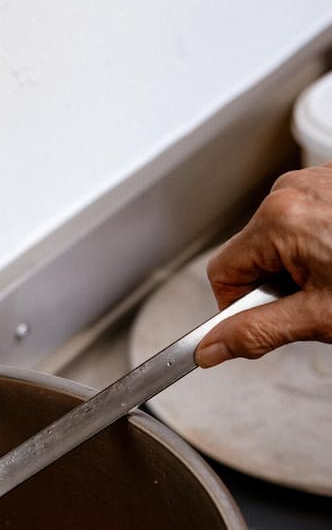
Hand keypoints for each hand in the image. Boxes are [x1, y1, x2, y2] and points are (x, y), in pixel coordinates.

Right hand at [196, 161, 331, 366]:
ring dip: (301, 265)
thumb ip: (255, 334)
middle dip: (276, 283)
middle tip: (318, 301)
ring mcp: (318, 181)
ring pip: (281, 238)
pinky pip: (309, 219)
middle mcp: (292, 191)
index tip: (267, 321)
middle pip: (252, 253)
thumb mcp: (317, 318)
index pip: (222, 274)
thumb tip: (209, 349)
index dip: (239, 307)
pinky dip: (323, 244)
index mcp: (278, 220)